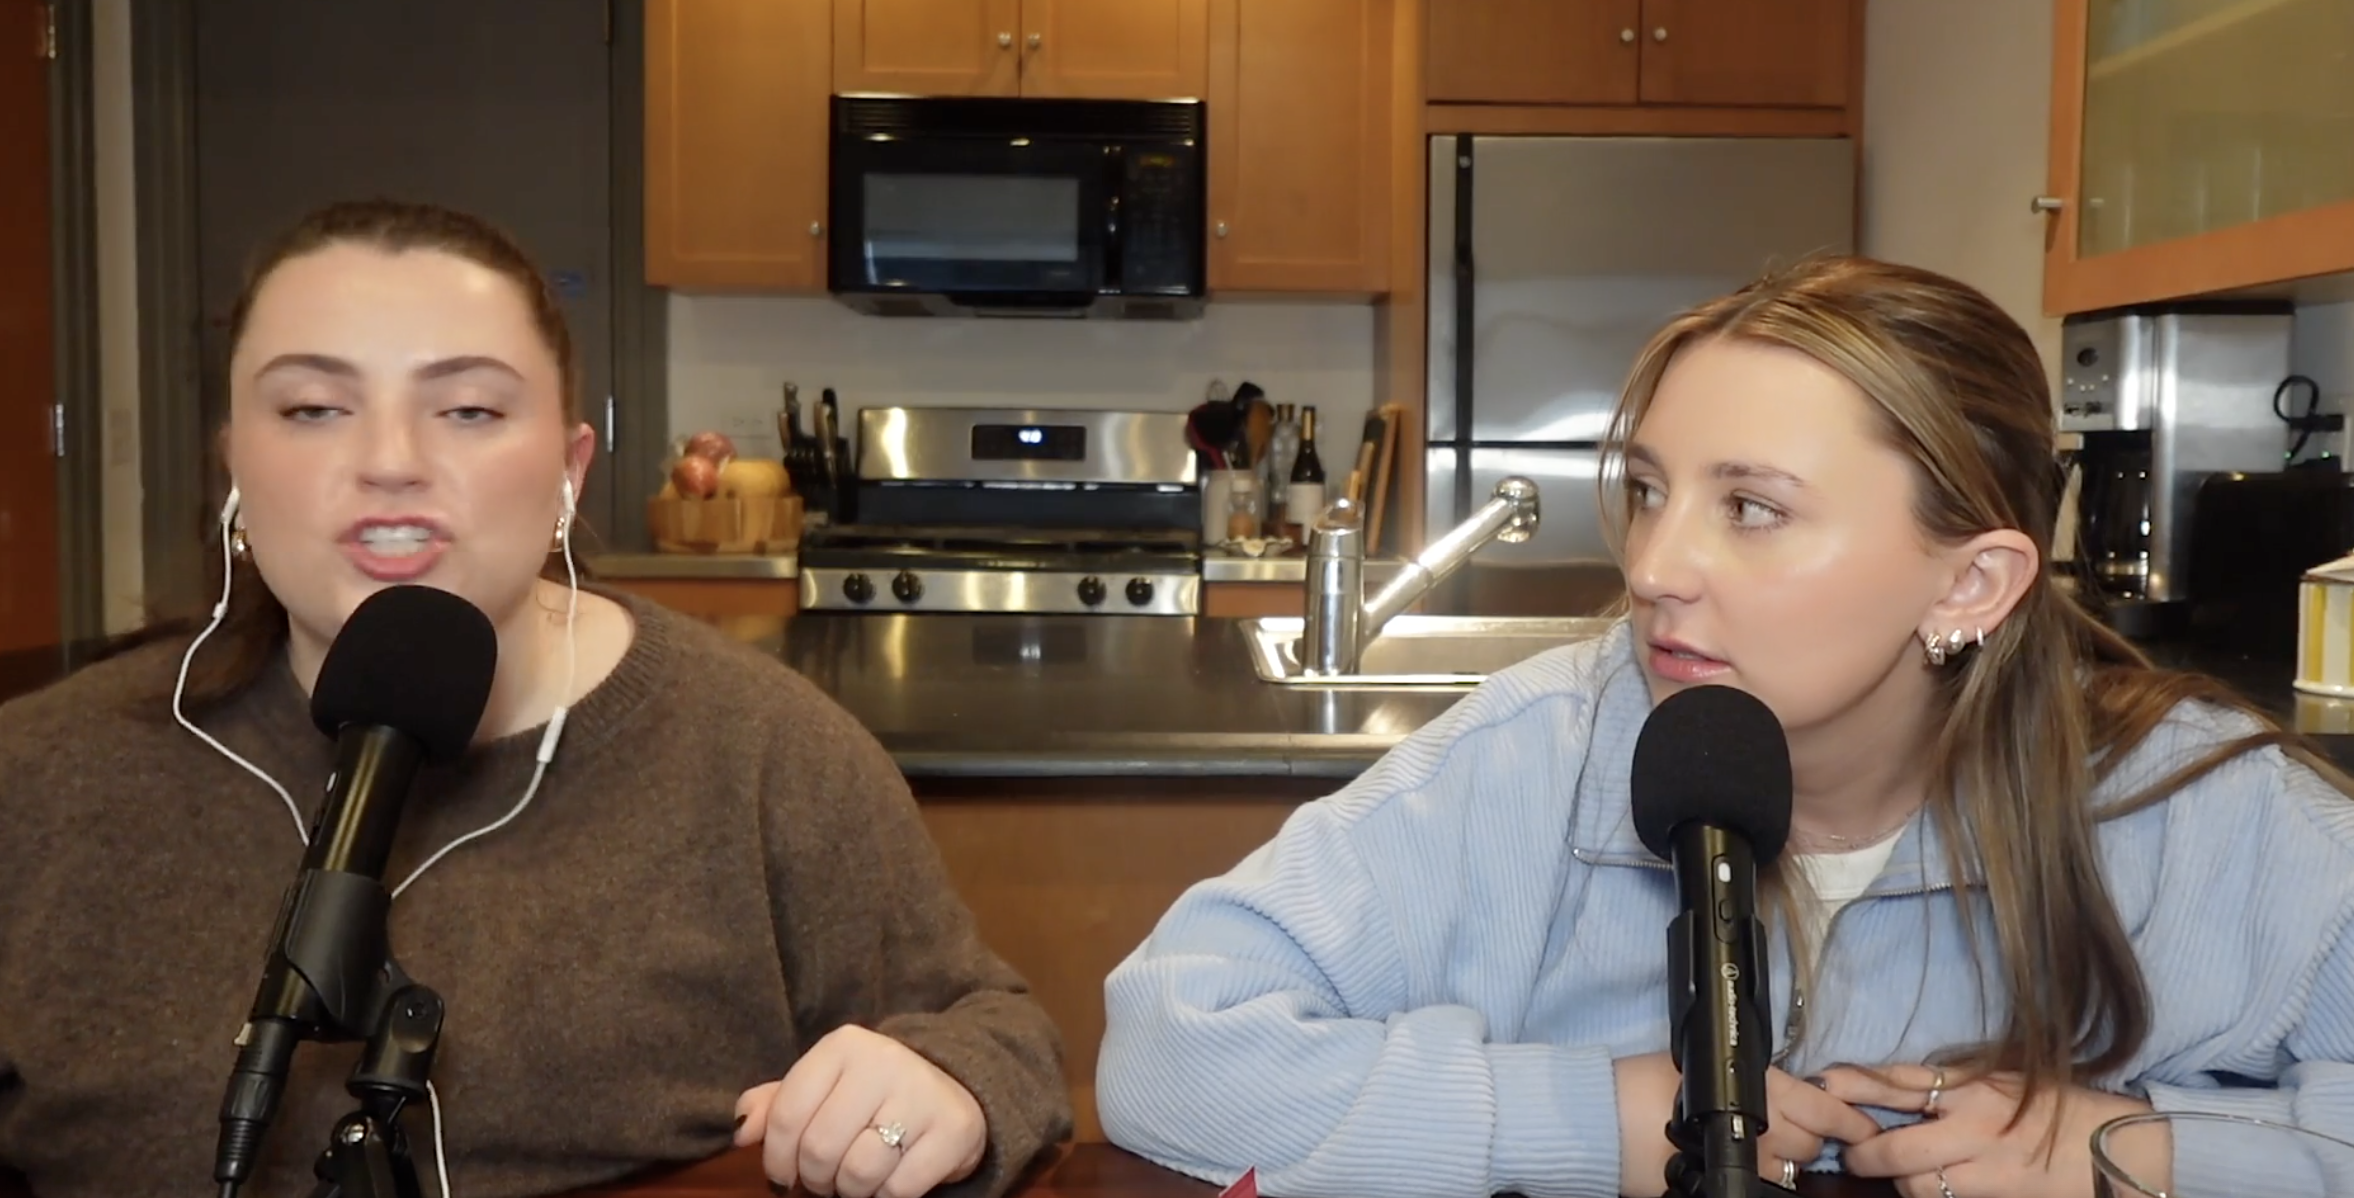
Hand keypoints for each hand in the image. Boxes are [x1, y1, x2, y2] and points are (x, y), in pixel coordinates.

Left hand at [736, 1024, 989, 1197]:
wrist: (953, 1090)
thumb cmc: (871, 1095)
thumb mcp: (822, 1089)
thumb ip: (775, 1105)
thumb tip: (742, 1132)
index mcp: (842, 1046)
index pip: (786, 1115)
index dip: (776, 1158)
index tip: (783, 1175)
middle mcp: (883, 1061)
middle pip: (819, 1149)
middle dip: (815, 1179)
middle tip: (826, 1180)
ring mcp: (922, 1094)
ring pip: (857, 1174)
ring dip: (849, 1191)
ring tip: (856, 1179)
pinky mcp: (953, 1130)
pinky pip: (898, 1189)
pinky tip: (889, 1181)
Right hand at [1614, 1052, 1881, 1195]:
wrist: (1605, 1118)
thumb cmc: (1645, 1080)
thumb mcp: (1704, 1065)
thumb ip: (1750, 1079)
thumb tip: (1782, 1089)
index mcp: (1761, 1088)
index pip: (1826, 1110)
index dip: (1852, 1122)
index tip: (1867, 1129)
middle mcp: (1762, 1128)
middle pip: (1810, 1143)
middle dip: (1807, 1137)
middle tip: (1789, 1126)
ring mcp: (1747, 1164)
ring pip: (1789, 1170)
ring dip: (1783, 1159)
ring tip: (1759, 1144)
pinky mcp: (1727, 1185)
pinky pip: (1761, 1184)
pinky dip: (1759, 1174)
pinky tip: (1744, 1161)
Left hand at [1821, 1063, 2167, 1197]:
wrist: (2118, 1148)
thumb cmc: (2059, 1108)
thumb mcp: (2005, 1079)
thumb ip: (1955, 1083)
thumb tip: (1899, 1087)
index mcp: (1976, 1085)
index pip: (1902, 1082)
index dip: (1857, 1084)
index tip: (1825, 1083)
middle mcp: (1977, 1124)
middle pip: (1896, 1145)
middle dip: (1864, 1152)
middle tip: (1853, 1152)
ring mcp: (1988, 1166)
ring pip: (1916, 1182)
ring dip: (1901, 1180)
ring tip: (1900, 1172)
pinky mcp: (2000, 1196)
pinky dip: (1933, 1194)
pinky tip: (1935, 1186)